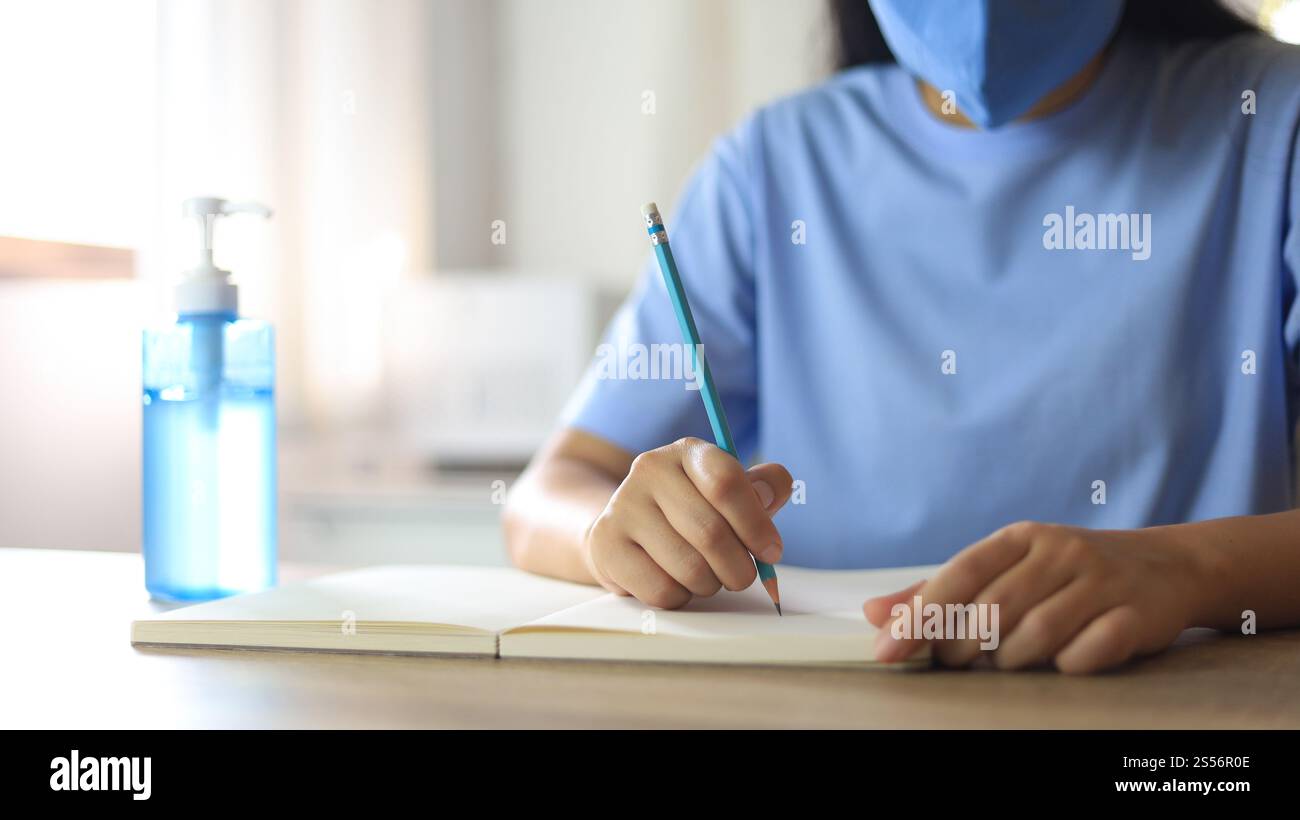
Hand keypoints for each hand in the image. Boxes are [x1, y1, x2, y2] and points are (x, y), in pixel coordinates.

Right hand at [583, 437, 790, 607]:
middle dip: (739, 567)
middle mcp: (650, 470)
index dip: (756, 524)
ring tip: (707, 576)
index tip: (771, 551)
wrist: (625, 529)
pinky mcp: (606, 545)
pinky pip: (661, 590)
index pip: (726, 483)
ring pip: (688, 567)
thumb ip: (763, 489)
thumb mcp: (729, 494)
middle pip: (711, 532)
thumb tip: (770, 493)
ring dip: (710, 584)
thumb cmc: (691, 513)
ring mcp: (622, 506)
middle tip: (743, 576)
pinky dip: (681, 597)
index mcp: (687, 452)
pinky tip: (676, 582)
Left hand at [863, 521, 1206, 673]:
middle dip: (963, 645)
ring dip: (1012, 659)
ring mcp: (1102, 581)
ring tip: (1009, 659)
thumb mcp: (1006, 569)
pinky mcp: (1136, 615)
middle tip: (956, 660)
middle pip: (992, 610)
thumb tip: (874, 613)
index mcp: (1021, 537)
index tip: (888, 649)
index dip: (920, 614)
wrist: (1167, 566)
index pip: (959, 574)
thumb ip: (940, 592)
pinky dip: (1066, 665)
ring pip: (1035, 635)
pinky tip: (1064, 659)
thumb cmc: (1068, 572)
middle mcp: (1061, 551)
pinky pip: (1086, 653)